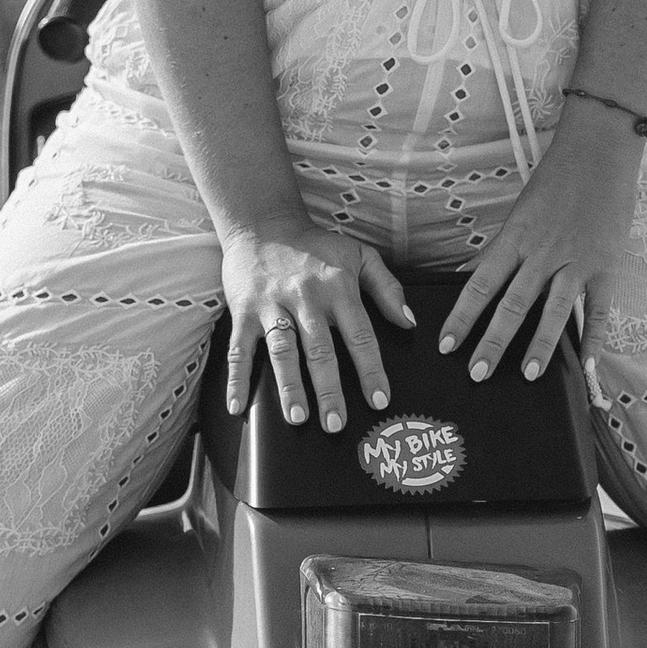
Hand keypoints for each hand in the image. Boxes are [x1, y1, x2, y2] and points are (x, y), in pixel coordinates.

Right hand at [221, 221, 412, 432]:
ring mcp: (272, 304)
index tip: (379, 400)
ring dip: (289, 386)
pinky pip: (239, 348)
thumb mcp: (360, 255)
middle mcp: (306, 297)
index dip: (370, 369)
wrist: (263, 223)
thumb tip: (409, 322)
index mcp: (338, 287)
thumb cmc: (316, 245)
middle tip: (336, 424)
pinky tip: (237, 405)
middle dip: (329, 389)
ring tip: (297, 417)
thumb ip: (388, 288)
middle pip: (320, 349)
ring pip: (283, 350)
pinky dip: (236, 378)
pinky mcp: (243, 310)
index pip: (360, 335)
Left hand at [441, 108, 640, 385]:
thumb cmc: (557, 178)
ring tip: (528, 376)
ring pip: (554, 311)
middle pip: (512, 305)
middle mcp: (542, 254)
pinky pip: (599, 310)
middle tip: (477, 374)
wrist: (600, 151)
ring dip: (540, 345)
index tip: (447, 345)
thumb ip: (503, 248)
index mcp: (515, 238)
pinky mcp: (606, 266)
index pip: (480, 285)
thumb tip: (474, 276)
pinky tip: (588, 364)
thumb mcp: (521, 211)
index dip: (461, 317)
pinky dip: (595, 339)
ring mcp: (576, 262)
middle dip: (493, 343)